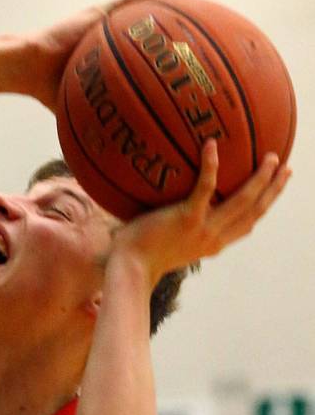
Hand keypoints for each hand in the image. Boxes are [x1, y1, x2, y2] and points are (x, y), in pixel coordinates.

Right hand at [27, 0, 170, 109]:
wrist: (32, 66)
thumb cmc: (47, 88)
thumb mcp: (76, 107)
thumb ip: (90, 122)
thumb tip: (98, 153)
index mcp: (99, 60)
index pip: (130, 57)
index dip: (151, 58)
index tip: (172, 63)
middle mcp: (102, 40)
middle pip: (136, 33)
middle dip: (158, 33)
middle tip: (184, 34)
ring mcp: (99, 24)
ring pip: (133, 13)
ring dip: (156, 7)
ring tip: (180, 3)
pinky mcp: (95, 13)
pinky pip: (124, 2)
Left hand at [112, 139, 290, 284]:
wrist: (129, 268)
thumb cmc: (139, 256)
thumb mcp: (168, 246)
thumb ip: (177, 232)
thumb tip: (169, 214)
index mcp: (212, 245)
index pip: (246, 226)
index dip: (263, 207)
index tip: (273, 191)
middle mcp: (214, 239)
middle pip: (255, 211)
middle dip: (273, 189)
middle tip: (285, 168)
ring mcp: (203, 229)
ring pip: (244, 201)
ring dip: (261, 178)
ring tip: (271, 157)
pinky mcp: (187, 218)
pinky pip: (205, 188)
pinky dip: (211, 166)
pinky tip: (211, 145)